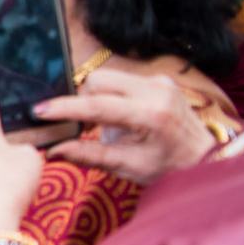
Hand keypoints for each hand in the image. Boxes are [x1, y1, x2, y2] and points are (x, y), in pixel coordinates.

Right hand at [40, 66, 216, 183]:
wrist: (202, 158)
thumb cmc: (167, 167)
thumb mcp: (126, 167)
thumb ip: (88, 155)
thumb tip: (53, 151)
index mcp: (150, 115)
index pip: (97, 105)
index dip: (65, 107)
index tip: (40, 110)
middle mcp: (156, 91)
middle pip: (99, 80)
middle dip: (81, 99)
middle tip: (79, 124)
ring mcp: (159, 82)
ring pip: (108, 77)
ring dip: (96, 97)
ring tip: (102, 122)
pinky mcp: (159, 80)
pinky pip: (122, 80)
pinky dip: (110, 96)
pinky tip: (118, 116)